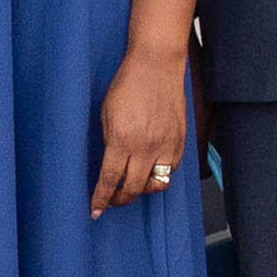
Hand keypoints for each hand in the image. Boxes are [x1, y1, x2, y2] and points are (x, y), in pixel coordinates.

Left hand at [92, 42, 191, 216]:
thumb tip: (110, 164)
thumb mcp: (106, 115)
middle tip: (112, 200)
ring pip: (157, 185)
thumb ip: (109, 142)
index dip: (101, 199)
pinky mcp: (180, 141)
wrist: (155, 66)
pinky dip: (160, 175)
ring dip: (143, 190)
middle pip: (133, 189)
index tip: (95, 210)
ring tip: (133, 186)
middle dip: (120, 199)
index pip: (110, 180)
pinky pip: (172, 170)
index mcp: (122, 140)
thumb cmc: (127, 85)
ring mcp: (166, 145)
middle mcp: (146, 147)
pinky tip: (150, 169)